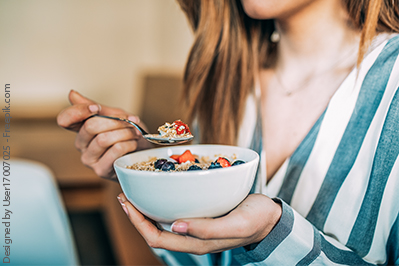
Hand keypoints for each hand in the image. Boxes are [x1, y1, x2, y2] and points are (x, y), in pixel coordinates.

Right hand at [57, 90, 151, 179]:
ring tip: (134, 133)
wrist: (143, 153)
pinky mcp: (101, 170)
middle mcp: (81, 145)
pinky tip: (133, 144)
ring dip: (125, 132)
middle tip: (130, 122)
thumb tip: (71, 94)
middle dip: (115, 121)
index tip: (96, 108)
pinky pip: (115, 150)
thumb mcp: (114, 116)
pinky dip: (128, 144)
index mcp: (81, 129)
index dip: (78, 111)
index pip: (64, 119)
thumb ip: (95, 106)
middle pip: (90, 126)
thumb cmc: (128, 134)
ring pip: (103, 139)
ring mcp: (89, 159)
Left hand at [117, 193, 281, 254]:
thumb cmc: (256, 220)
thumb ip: (207, 229)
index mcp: (197, 243)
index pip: (158, 238)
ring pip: (163, 223)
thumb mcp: (236, 224)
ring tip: (135, 193)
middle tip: (125, 195)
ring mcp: (196, 228)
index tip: (127, 203)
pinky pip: (175, 213)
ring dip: (146, 210)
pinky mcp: (201, 217)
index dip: (138, 223)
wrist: (270, 217)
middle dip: (136, 216)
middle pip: (155, 232)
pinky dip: (162, 203)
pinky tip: (160, 190)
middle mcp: (192, 237)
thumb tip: (175, 226)